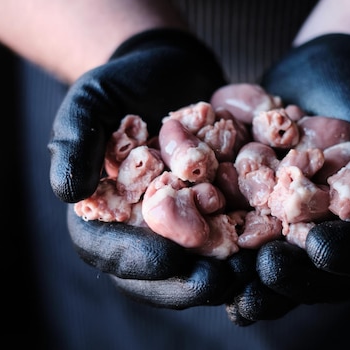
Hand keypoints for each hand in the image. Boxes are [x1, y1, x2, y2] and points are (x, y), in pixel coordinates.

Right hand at [49, 28, 234, 308]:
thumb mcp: (90, 103)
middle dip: (188, 280)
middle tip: (217, 283)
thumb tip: (69, 193)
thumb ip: (74, 143)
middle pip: (161, 268)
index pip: (111, 249)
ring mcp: (186, 220)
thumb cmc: (120, 84)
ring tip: (252, 271)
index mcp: (105, 214)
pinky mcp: (221, 206)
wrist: (169, 67)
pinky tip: (280, 239)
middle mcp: (146, 227)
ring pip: (202, 259)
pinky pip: (236, 229)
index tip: (166, 260)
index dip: (137, 260)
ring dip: (228, 270)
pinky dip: (256, 238)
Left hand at [227, 33, 349, 322]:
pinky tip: (191, 249)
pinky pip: (229, 235)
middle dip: (288, 277)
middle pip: (309, 273)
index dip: (343, 253)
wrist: (324, 72)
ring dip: (245, 278)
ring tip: (223, 281)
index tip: (322, 248)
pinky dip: (211, 244)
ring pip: (266, 266)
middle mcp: (321, 236)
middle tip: (266, 271)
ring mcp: (282, 228)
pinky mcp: (247, 212)